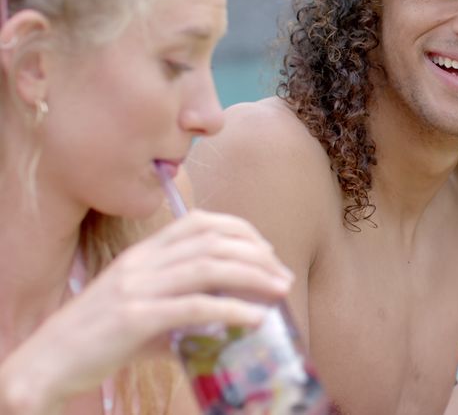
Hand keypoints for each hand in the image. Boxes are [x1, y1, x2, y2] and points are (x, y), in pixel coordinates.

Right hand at [0, 211, 292, 409]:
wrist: (48, 362)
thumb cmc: (100, 338)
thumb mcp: (144, 309)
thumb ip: (184, 305)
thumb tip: (230, 314)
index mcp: (143, 253)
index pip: (200, 222)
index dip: (242, 231)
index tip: (267, 252)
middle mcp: (141, 263)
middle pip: (212, 240)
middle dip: (257, 254)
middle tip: (283, 275)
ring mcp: (137, 288)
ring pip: (208, 267)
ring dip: (254, 275)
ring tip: (280, 290)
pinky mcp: (135, 318)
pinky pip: (194, 306)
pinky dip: (233, 309)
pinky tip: (256, 318)